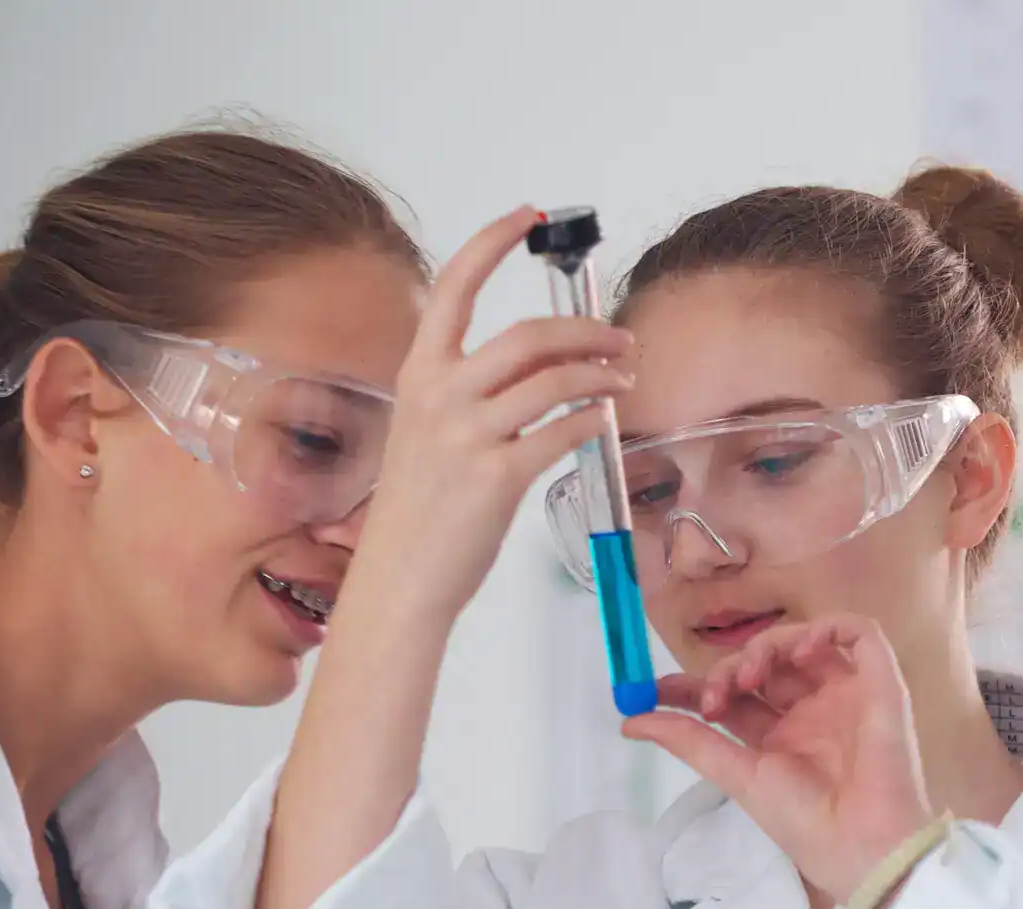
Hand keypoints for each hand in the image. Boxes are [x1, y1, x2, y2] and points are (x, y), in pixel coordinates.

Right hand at [354, 207, 633, 625]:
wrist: (399, 579)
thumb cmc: (418, 511)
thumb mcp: (426, 433)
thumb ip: (467, 391)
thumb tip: (538, 366)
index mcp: (418, 376)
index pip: (454, 286)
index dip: (493, 240)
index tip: (528, 214)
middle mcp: (439, 397)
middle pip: (527, 334)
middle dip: (585, 329)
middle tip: (618, 339)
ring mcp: (467, 436)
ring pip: (554, 379)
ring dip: (602, 373)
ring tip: (623, 378)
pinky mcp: (497, 478)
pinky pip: (563, 430)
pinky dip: (593, 417)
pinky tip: (604, 419)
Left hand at [623, 614, 933, 905]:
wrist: (860, 845)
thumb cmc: (803, 821)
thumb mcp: (735, 774)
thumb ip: (688, 740)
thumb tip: (629, 722)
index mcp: (780, 737)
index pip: (733, 693)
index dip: (696, 683)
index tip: (654, 689)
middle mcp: (811, 710)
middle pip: (763, 664)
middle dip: (726, 668)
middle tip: (710, 698)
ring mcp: (845, 694)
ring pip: (802, 642)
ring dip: (766, 647)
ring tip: (747, 678)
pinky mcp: (879, 683)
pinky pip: (858, 633)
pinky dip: (824, 629)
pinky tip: (799, 651)